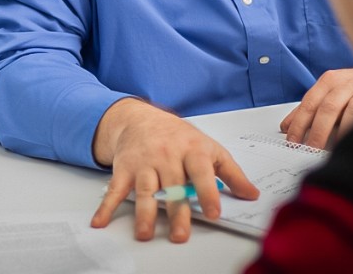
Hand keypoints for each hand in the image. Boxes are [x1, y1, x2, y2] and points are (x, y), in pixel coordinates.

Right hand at [90, 99, 258, 242]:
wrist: (140, 119)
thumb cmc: (179, 137)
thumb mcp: (209, 148)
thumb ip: (231, 173)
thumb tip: (252, 194)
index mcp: (191, 150)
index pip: (201, 172)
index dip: (208, 192)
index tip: (213, 212)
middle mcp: (166, 156)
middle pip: (172, 186)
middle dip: (175, 211)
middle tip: (180, 234)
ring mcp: (143, 163)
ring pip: (144, 190)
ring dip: (143, 213)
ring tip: (145, 233)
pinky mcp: (124, 169)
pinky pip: (114, 189)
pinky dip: (105, 207)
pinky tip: (100, 221)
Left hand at [280, 67, 352, 148]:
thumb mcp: (328, 94)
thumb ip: (307, 110)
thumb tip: (285, 127)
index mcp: (329, 81)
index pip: (309, 103)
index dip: (299, 123)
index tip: (292, 141)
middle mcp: (346, 83)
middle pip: (328, 108)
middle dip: (318, 131)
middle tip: (311, 149)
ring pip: (352, 112)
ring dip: (342, 132)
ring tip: (334, 149)